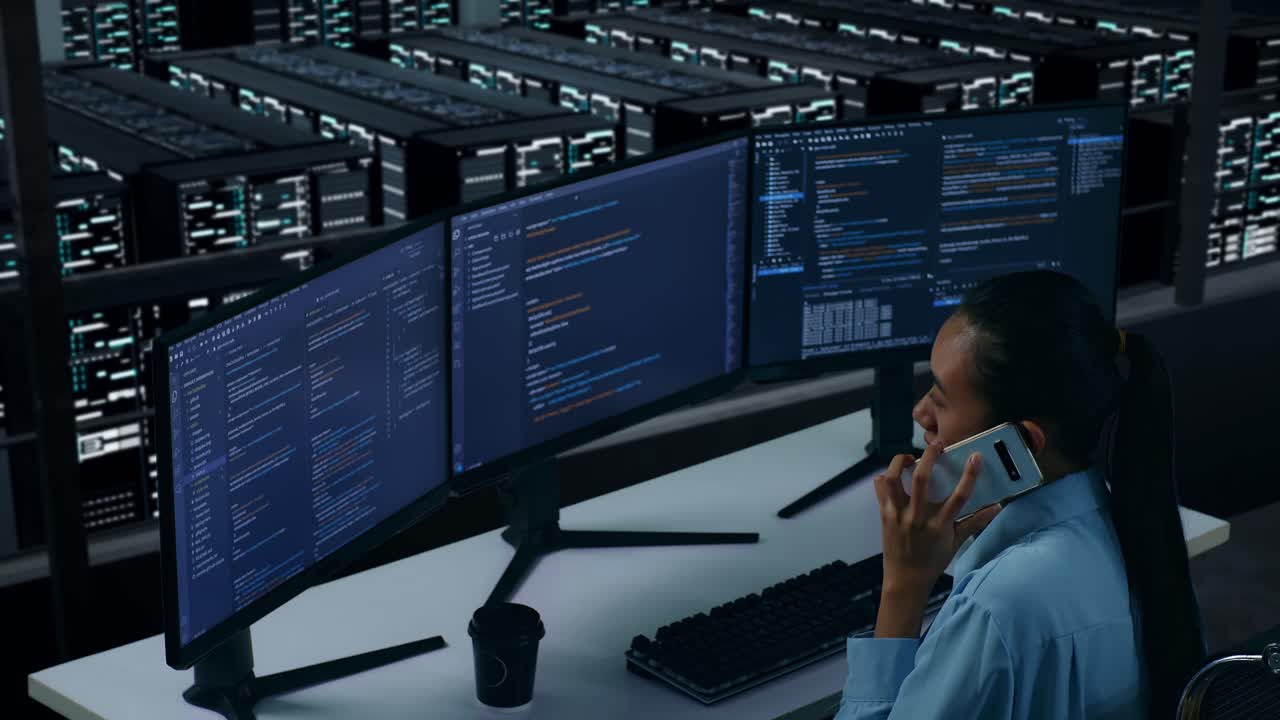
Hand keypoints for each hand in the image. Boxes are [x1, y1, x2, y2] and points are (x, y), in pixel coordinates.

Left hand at [870, 442, 1001, 637]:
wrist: (905, 580)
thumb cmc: (933, 560)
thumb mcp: (957, 543)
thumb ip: (975, 522)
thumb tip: (997, 507)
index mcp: (939, 525)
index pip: (958, 497)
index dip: (969, 475)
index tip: (975, 457)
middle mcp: (918, 517)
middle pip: (921, 479)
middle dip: (929, 456)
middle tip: (937, 445)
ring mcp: (898, 515)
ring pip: (893, 479)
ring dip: (899, 462)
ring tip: (909, 458)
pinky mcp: (884, 515)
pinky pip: (880, 489)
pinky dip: (885, 477)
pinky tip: (894, 475)